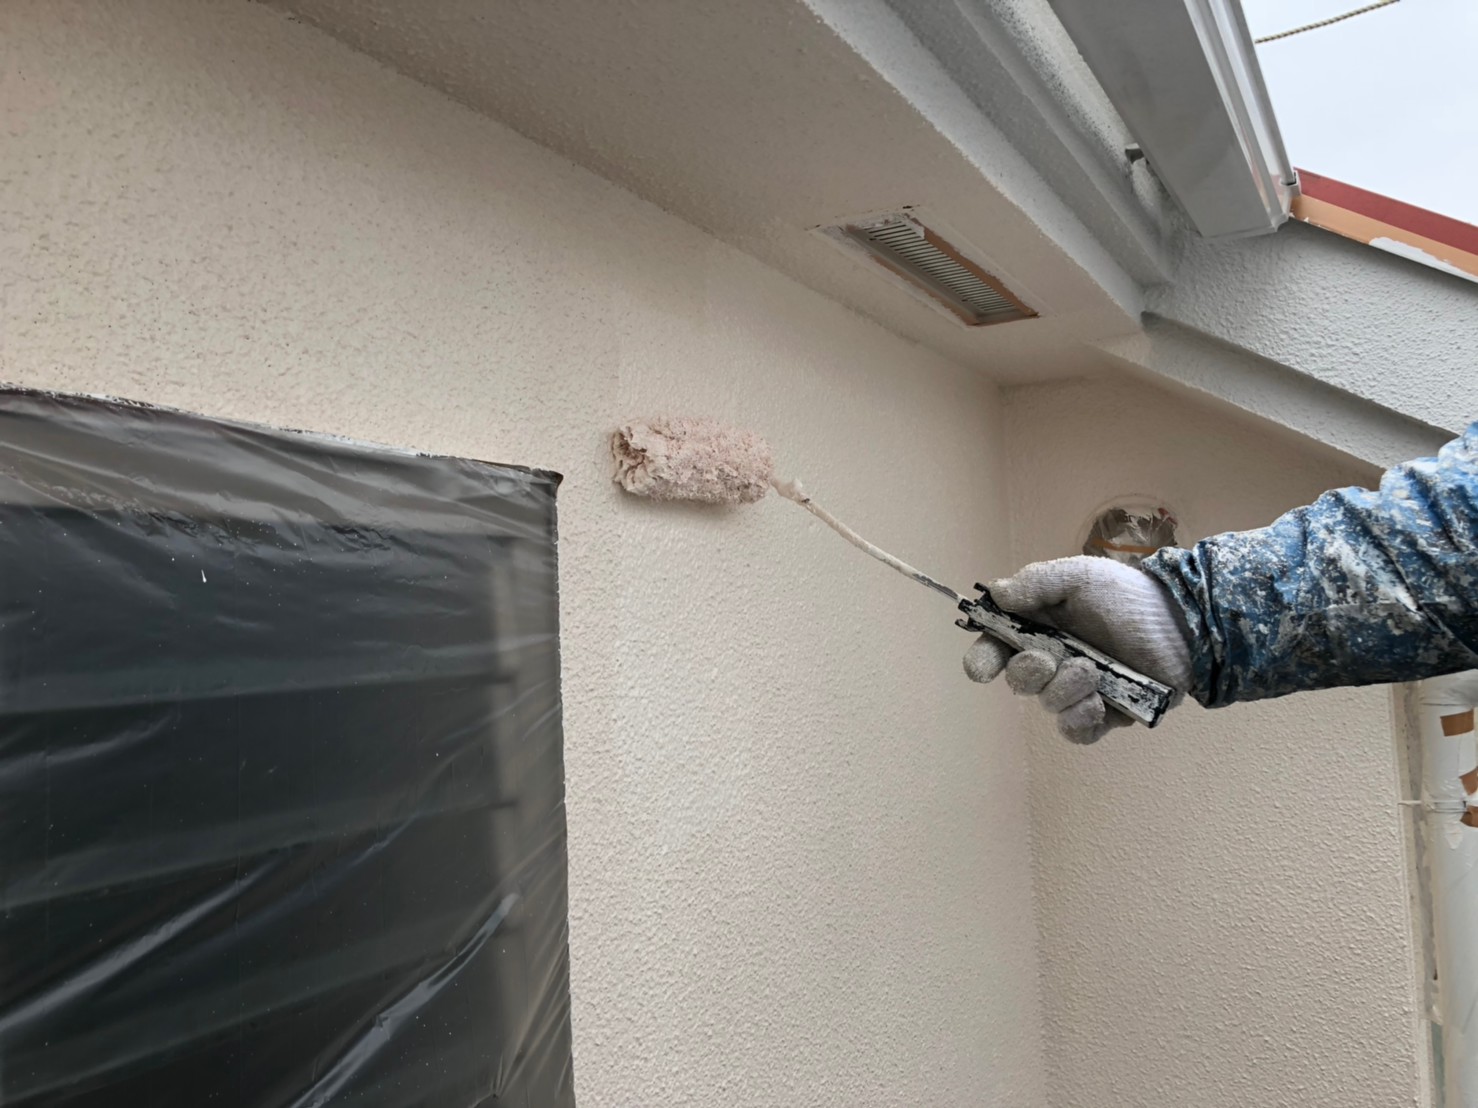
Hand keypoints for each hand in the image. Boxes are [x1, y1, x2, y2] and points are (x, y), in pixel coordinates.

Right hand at [962, 556, 1192, 743]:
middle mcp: (1053, 660)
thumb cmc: (1129, 596)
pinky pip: (1075, 731)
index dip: (982, 660)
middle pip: (1018, 681)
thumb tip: (997, 593)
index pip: (996, 648)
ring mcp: (1078, 690)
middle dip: (1028, 672)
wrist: (1183, 624)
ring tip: (1094, 672)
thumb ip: (1037, 583)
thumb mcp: (1081, 577)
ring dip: (1064, 690)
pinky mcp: (1103, 715)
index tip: (983, 669)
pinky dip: (1080, 720)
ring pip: (1048, 705)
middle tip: (1050, 659)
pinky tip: (1098, 703)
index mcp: (1039, 627)